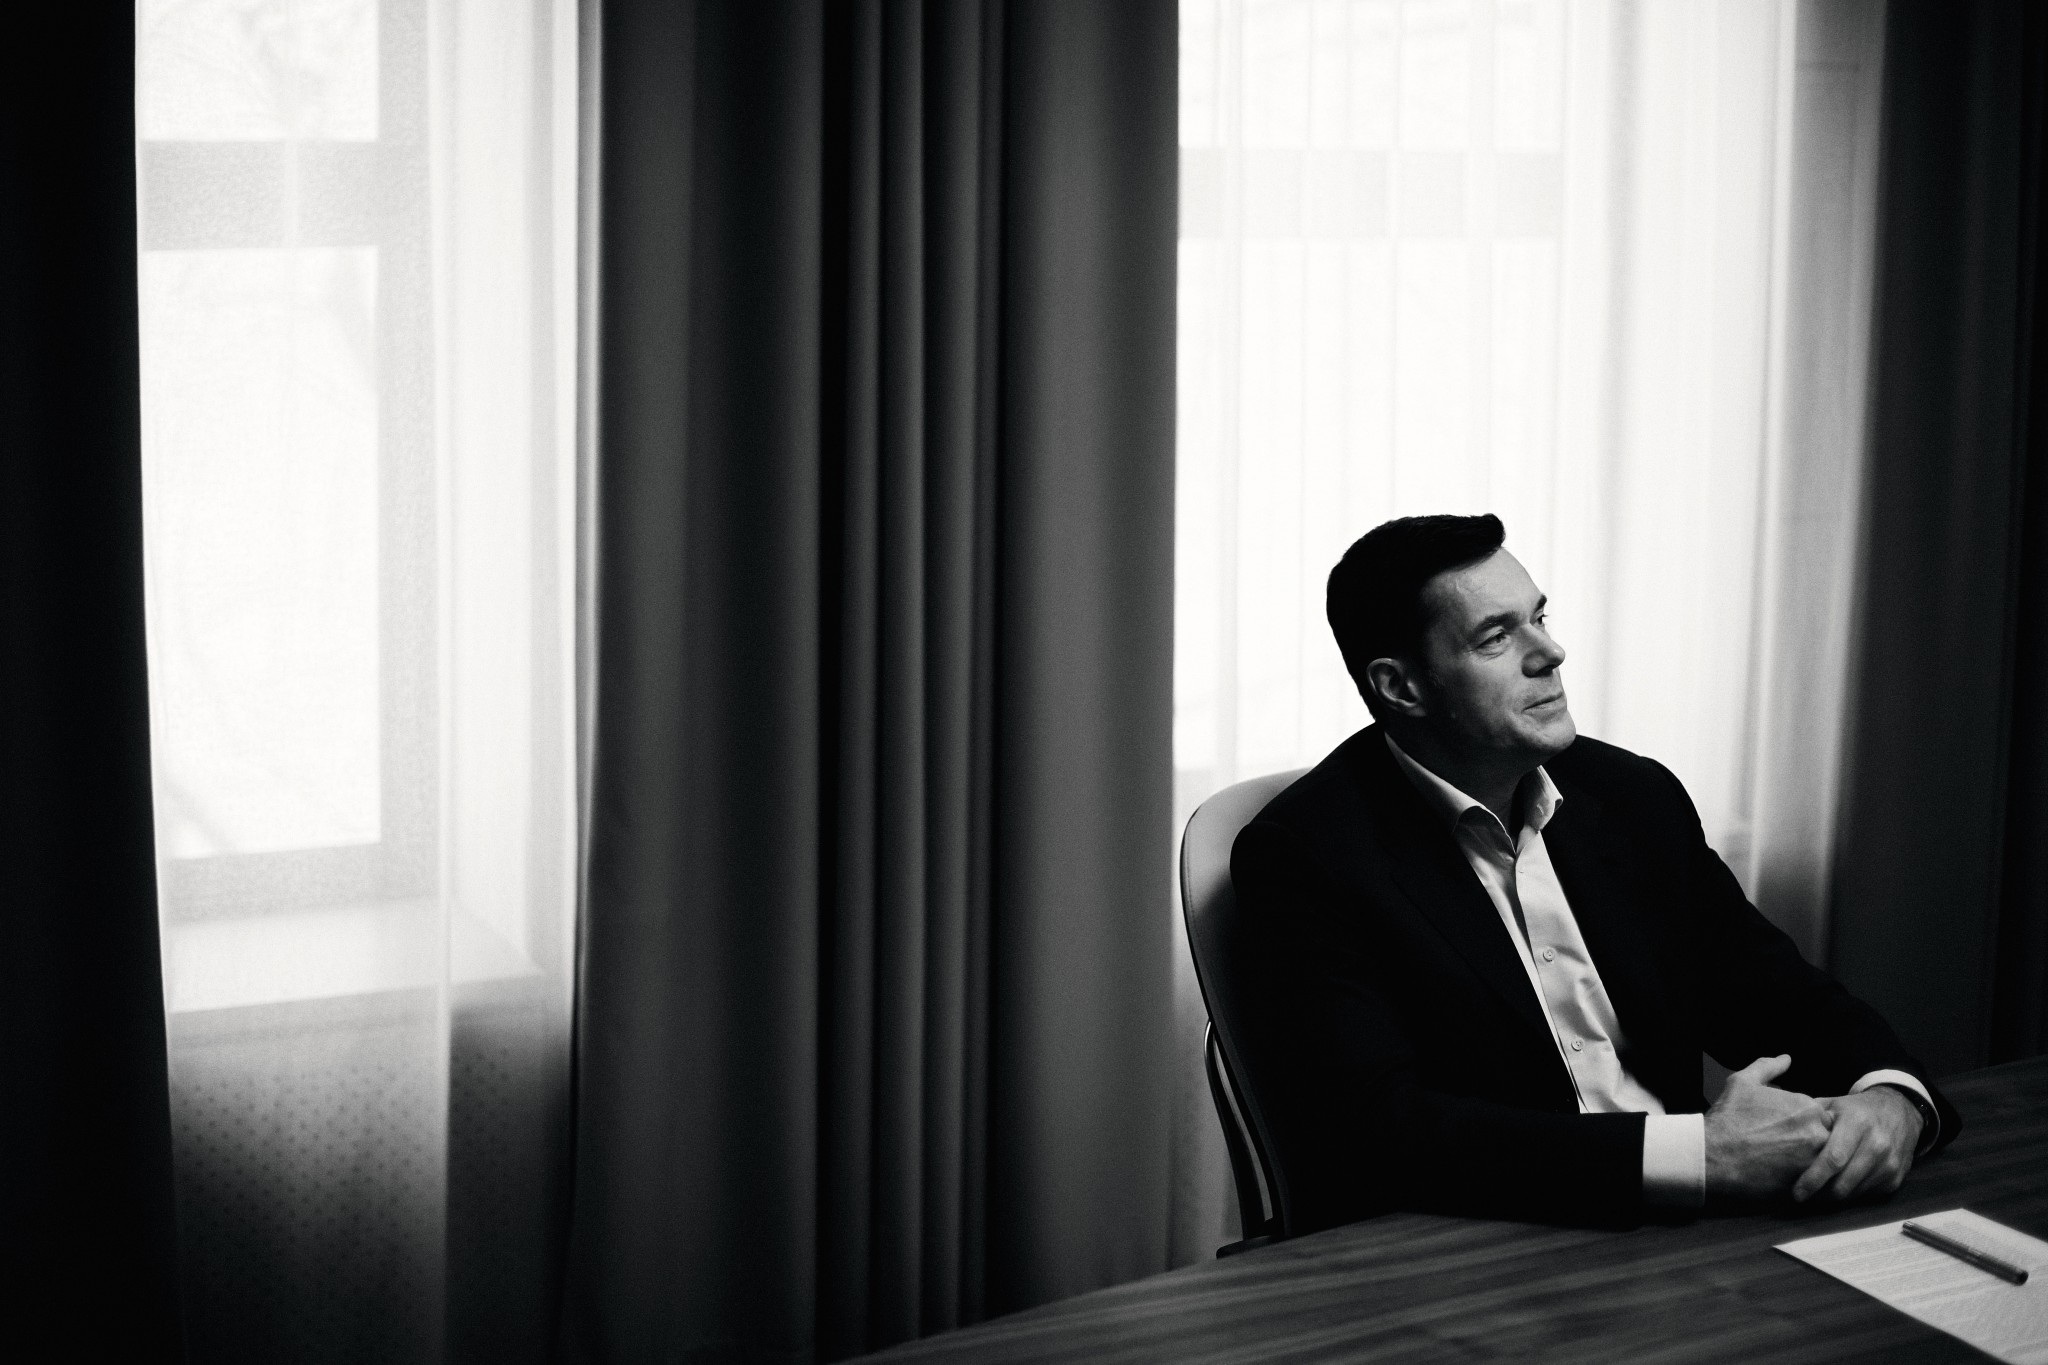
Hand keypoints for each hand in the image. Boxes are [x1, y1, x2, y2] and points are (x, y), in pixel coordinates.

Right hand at [1705, 1054, 1832, 1203]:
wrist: (1714, 1155)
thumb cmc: (1728, 1118)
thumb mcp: (1743, 1082)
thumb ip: (1768, 1067)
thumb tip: (1786, 1058)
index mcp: (1808, 1106)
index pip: (1821, 1116)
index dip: (1804, 1124)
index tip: (1787, 1130)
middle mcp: (1817, 1131)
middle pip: (1827, 1139)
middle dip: (1811, 1143)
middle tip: (1787, 1148)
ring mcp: (1814, 1159)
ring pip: (1823, 1162)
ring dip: (1810, 1162)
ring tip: (1786, 1165)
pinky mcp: (1807, 1183)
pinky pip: (1817, 1183)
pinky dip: (1806, 1181)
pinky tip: (1786, 1178)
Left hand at [1790, 1087, 1922, 1203]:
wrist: (1900, 1112)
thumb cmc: (1857, 1110)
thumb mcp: (1833, 1105)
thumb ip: (1809, 1119)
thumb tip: (1780, 1134)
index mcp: (1858, 1123)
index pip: (1833, 1159)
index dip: (1813, 1179)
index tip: (1796, 1192)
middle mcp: (1877, 1145)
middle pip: (1843, 1183)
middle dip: (1819, 1195)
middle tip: (1801, 1197)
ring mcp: (1889, 1164)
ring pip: (1854, 1193)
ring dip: (1833, 1198)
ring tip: (1814, 1195)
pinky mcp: (1895, 1179)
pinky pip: (1866, 1195)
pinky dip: (1849, 1195)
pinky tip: (1836, 1188)